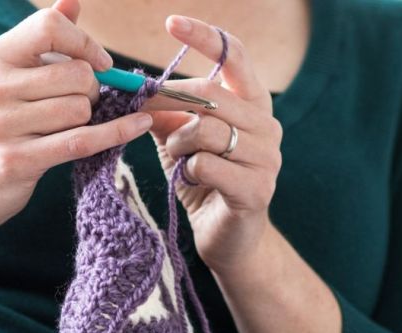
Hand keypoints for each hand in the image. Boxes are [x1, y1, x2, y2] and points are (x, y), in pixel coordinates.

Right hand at [0, 0, 152, 236]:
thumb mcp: (5, 78)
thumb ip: (41, 41)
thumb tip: (72, 1)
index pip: (49, 26)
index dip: (84, 42)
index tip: (99, 62)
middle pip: (76, 73)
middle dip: (91, 89)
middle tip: (79, 104)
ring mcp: (3, 126)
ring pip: (80, 109)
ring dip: (87, 119)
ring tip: (65, 128)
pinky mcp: (18, 161)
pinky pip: (83, 140)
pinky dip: (117, 132)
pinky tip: (138, 124)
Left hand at [149, 16, 283, 274]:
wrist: (229, 240)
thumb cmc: (204, 183)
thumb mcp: (181, 142)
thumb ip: (167, 114)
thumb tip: (135, 87)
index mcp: (252, 105)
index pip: (235, 56)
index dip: (205, 37)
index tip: (171, 23)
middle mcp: (266, 125)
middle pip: (211, 94)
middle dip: (167, 100)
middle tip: (140, 108)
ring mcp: (266, 158)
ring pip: (205, 130)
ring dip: (177, 142)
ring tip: (176, 158)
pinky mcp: (256, 189)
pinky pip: (207, 165)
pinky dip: (187, 170)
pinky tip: (188, 179)